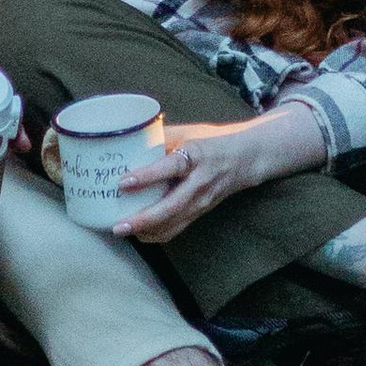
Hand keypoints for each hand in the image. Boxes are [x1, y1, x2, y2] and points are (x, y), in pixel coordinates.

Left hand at [111, 110, 321, 243]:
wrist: (246, 158)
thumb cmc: (213, 141)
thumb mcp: (190, 131)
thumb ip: (162, 135)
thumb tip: (129, 135)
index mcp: (197, 156)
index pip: (170, 167)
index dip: (147, 176)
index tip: (123, 182)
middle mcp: (200, 182)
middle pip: (171, 206)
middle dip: (143, 219)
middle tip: (118, 225)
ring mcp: (202, 201)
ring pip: (174, 223)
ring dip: (147, 231)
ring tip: (123, 230)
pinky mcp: (201, 212)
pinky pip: (177, 228)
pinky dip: (157, 234)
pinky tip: (140, 233)